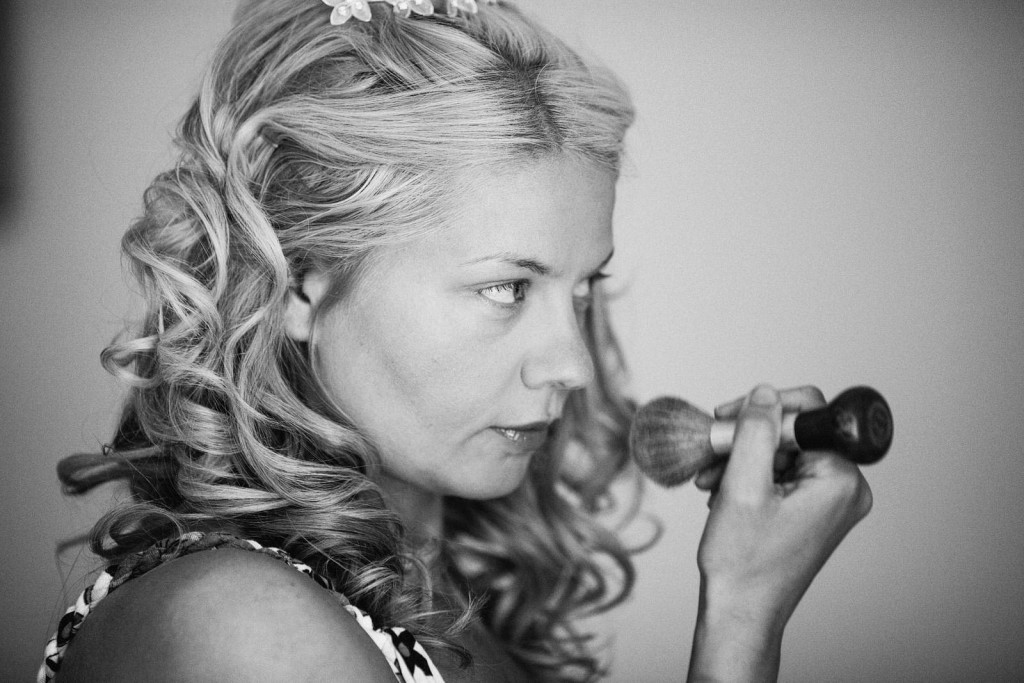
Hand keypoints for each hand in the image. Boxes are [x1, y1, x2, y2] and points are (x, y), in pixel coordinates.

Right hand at [688, 384, 872, 681]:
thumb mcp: (742, 488)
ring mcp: (830, 500)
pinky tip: (723, 490)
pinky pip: (782, 473)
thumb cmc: (744, 564)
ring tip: (712, 479)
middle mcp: (845, 488)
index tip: (727, 419)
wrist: (741, 611)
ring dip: (742, 457)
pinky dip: (749, 474)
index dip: (763, 409)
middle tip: (714, 451)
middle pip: (793, 432)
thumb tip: (764, 393)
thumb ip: (755, 433)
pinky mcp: (813, 510)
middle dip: (747, 439)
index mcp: (840, 480)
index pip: (808, 413)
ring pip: (782, 452)